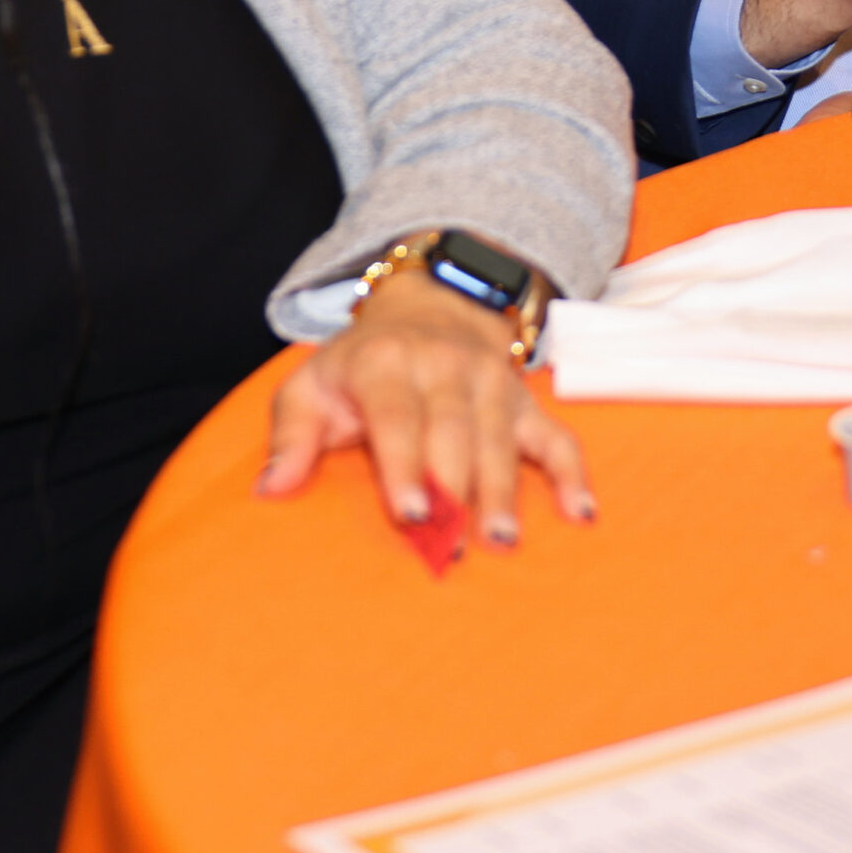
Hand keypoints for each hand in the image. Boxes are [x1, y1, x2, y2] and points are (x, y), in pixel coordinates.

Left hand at [258, 265, 594, 548]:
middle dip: (453, 489)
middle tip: (452, 546)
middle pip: (453, 432)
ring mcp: (490, 383)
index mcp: (383, 364)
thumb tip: (271, 490)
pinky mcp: (524, 400)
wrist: (426, 306)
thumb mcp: (311, 385)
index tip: (412, 513)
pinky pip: (555, 436)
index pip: (396, 417)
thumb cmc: (359, 366)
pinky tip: (580, 513)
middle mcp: (442, 367)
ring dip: (503, 490)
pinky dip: (572, 472)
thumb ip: (290, 437)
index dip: (404, 465)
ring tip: (501, 539)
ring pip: (501, 439)